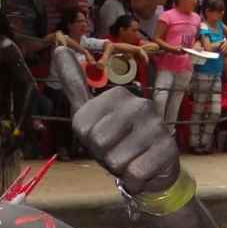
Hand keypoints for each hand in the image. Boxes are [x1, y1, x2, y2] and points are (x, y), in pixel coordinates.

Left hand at [49, 45, 176, 192]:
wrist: (152, 169)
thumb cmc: (118, 141)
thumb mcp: (91, 115)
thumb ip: (75, 85)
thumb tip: (58, 48)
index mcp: (117, 95)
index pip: (83, 128)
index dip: (89, 141)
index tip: (103, 138)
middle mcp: (139, 104)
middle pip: (98, 143)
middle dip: (104, 155)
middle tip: (117, 151)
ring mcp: (156, 125)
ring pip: (117, 160)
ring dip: (120, 168)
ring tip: (131, 159)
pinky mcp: (168, 149)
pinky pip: (135, 173)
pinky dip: (135, 179)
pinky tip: (144, 169)